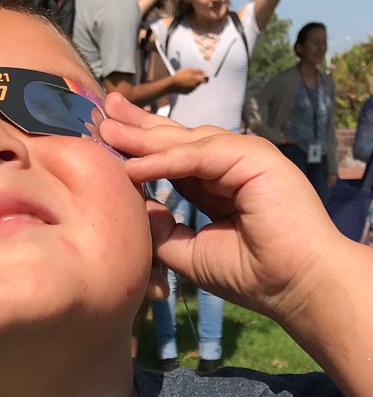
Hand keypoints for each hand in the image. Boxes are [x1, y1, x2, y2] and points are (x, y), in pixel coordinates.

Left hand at [100, 93, 345, 325]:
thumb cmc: (252, 275)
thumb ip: (162, 231)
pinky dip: (165, 160)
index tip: (105, 139)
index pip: (173, 158)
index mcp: (219, 183)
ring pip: (186, 142)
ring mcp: (245, 156)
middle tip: (102, 111)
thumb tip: (133, 210)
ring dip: (144, 138)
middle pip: (177, 139)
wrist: (295, 286)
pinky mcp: (254, 157)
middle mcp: (232, 163)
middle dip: (137, 126)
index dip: (140, 147)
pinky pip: (200, 155)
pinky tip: (133, 166)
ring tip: (106, 132)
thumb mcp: (189, 253)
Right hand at [171, 68, 207, 93]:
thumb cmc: (179, 76)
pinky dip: (189, 86)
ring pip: (195, 85)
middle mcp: (195, 86)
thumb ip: (198, 71)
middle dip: (197, 79)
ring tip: (185, 79)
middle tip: (191, 75)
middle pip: (200, 82)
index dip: (206, 77)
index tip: (205, 75)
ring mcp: (191, 90)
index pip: (206, 79)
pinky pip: (190, 88)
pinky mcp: (187, 93)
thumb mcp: (189, 70)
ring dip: (192, 82)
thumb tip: (205, 72)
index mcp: (197, 80)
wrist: (171, 84)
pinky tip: (183, 83)